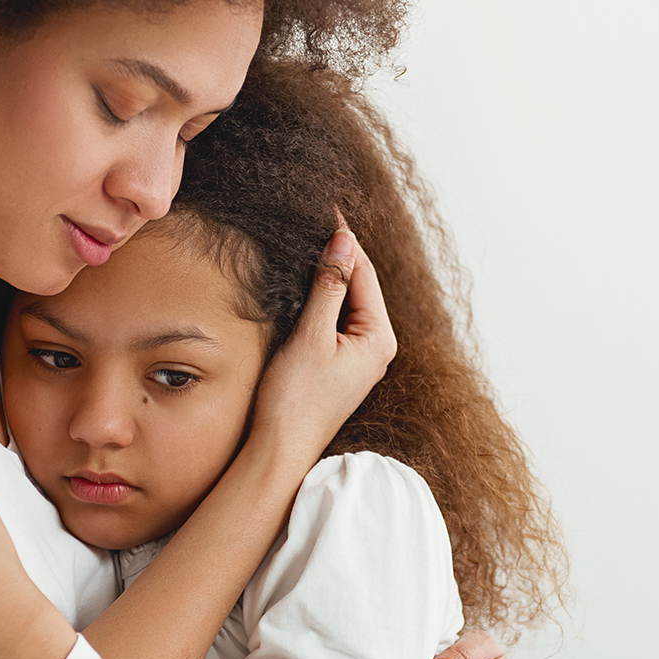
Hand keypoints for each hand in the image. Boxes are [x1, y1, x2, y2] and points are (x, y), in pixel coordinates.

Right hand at [247, 228, 397, 464]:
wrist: (279, 450)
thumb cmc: (295, 399)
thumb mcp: (311, 335)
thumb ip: (329, 286)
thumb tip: (343, 242)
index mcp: (379, 338)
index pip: (365, 273)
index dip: (345, 239)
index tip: (329, 207)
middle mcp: (376, 347)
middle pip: (359, 285)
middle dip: (338, 255)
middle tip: (315, 219)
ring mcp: (359, 358)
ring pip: (346, 302)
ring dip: (328, 276)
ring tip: (307, 243)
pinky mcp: (340, 366)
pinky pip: (335, 321)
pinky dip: (322, 300)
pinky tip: (303, 286)